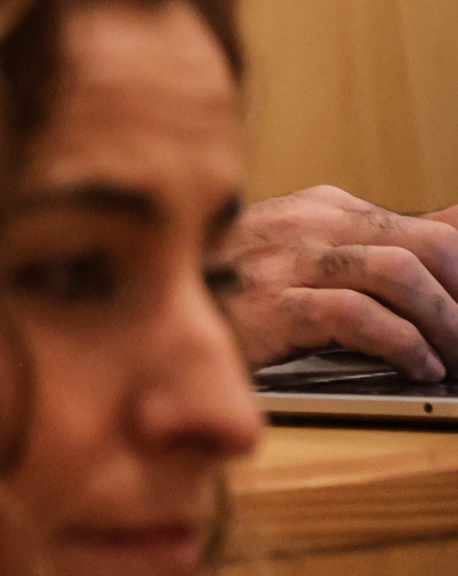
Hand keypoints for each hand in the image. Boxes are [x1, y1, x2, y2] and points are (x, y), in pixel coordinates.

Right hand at [225, 184, 457, 379]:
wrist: (148, 310)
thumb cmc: (232, 292)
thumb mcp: (308, 257)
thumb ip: (382, 245)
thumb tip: (456, 225)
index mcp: (321, 209)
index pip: (430, 230)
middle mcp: (308, 223)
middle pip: (427, 246)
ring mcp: (288, 259)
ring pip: (400, 273)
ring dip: (445, 322)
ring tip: (453, 358)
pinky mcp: (272, 302)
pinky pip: (358, 314)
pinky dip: (403, 344)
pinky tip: (417, 367)